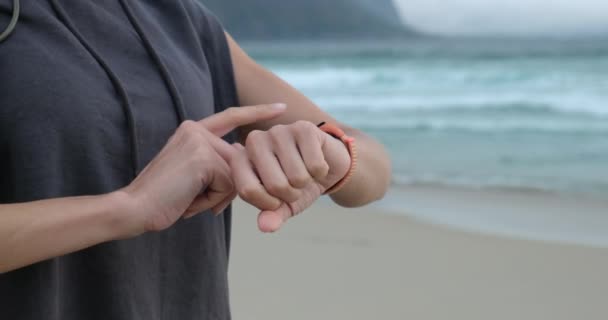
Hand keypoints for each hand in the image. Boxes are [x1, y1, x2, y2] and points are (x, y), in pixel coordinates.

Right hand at [119, 104, 285, 235]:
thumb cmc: (166, 199)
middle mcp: (196, 129)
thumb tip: (249, 163)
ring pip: (236, 174)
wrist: (135, 209)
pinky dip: (212, 200)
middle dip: (225, 189)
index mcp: (193, 131)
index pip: (232, 117)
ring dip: (217, 196)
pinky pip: (229, 184)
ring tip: (188, 198)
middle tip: (193, 199)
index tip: (282, 107)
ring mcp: (200, 141)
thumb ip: (220, 166)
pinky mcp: (203, 157)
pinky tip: (189, 199)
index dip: (257, 112)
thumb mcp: (196, 177)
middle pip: (238, 160)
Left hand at [231, 120, 350, 232]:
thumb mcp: (284, 206)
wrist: (326, 165)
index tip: (276, 200)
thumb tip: (266, 227)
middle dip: (292, 194)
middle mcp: (255, 141)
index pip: (247, 190)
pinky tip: (316, 162)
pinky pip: (315, 165)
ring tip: (305, 172)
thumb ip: (272, 216)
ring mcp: (278, 131)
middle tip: (295, 185)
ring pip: (297, 176)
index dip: (268, 204)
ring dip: (307, 182)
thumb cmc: (298, 186)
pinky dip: (320, 171)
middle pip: (275, 185)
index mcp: (240, 159)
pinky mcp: (303, 128)